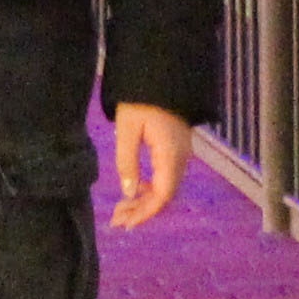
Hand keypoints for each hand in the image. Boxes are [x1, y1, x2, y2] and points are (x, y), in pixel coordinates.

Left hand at [107, 103, 189, 229]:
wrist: (161, 75)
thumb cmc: (141, 99)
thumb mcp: (127, 129)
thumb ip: (127, 162)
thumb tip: (129, 193)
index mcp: (170, 155)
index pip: (163, 195)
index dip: (146, 213)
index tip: (126, 223)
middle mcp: (181, 158)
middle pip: (165, 195)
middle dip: (142, 211)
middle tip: (117, 221)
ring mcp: (181, 154)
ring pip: (166, 187)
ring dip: (145, 201)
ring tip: (121, 210)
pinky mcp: (176, 149)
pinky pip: (166, 176)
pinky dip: (150, 188)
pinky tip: (135, 189)